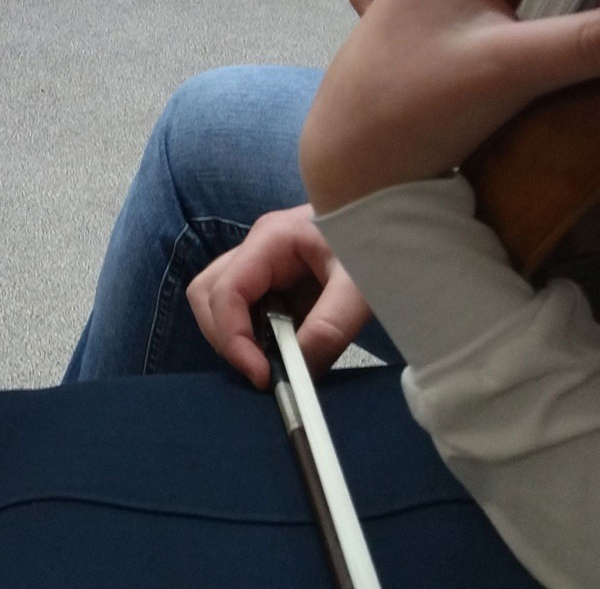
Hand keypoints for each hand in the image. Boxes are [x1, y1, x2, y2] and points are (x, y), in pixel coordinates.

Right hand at [187, 206, 371, 390]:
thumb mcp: (361, 286)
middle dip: (225, 338)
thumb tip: (298, 370)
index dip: (233, 338)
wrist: (392, 224)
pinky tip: (284, 349)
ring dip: (235, 337)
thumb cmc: (378, 244)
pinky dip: (253, 336)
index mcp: (271, 239)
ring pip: (217, 300)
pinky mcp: (272, 279)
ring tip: (273, 362)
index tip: (262, 376)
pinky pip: (244, 309)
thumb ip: (330, 326)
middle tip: (262, 372)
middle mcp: (255, 248)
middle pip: (206, 293)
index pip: (226, 291)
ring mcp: (260, 262)